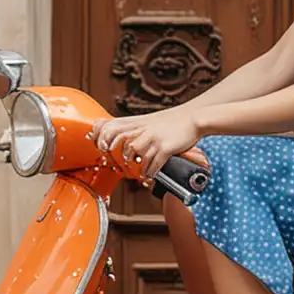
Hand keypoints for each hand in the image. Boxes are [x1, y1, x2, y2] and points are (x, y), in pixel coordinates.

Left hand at [91, 108, 206, 181]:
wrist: (194, 119)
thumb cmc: (172, 122)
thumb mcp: (149, 121)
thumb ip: (134, 128)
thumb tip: (119, 138)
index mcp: (137, 122)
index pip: (110, 125)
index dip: (101, 136)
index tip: (100, 146)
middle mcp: (143, 129)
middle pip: (118, 138)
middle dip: (112, 151)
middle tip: (116, 161)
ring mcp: (154, 138)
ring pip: (134, 152)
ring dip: (134, 165)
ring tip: (138, 170)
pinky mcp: (166, 148)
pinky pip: (153, 164)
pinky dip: (150, 172)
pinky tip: (150, 174)